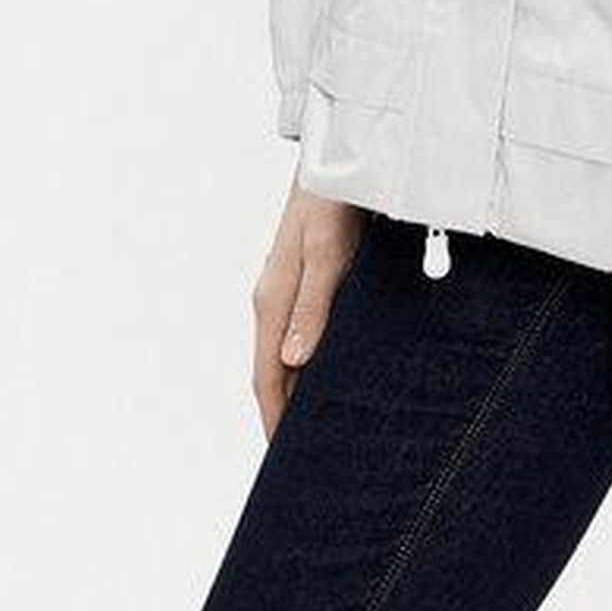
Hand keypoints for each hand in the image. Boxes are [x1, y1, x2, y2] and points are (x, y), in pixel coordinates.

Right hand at [250, 167, 366, 441]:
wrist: (341, 149)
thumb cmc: (332, 199)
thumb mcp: (326, 252)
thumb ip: (313, 305)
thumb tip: (294, 361)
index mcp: (272, 301)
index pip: (267, 378)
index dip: (275, 420)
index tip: (287, 462)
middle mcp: (277, 300)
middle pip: (277, 371)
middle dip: (289, 413)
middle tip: (313, 456)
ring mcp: (293, 288)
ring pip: (295, 351)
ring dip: (306, 387)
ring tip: (330, 422)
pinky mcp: (313, 275)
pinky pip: (310, 329)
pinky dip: (320, 357)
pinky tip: (344, 367)